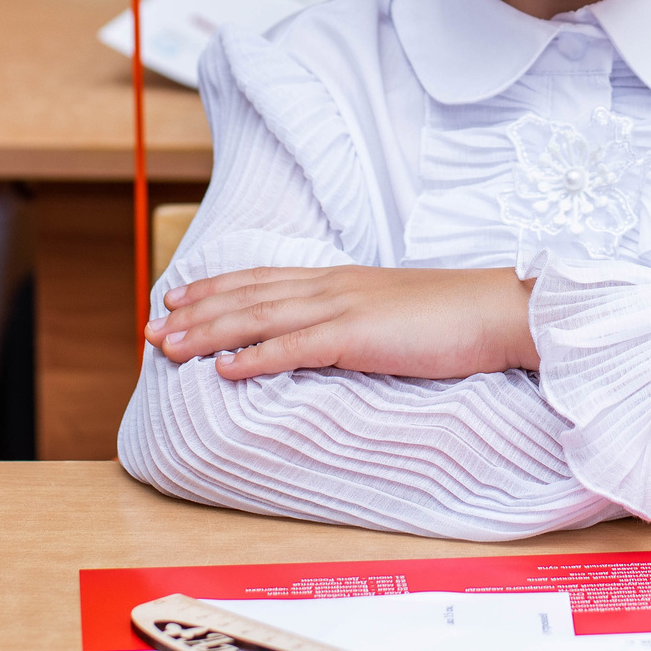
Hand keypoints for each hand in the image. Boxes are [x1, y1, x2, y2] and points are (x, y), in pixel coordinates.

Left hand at [147, 265, 536, 380]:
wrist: (500, 311)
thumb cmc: (456, 320)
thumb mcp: (395, 315)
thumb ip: (358, 323)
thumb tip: (327, 341)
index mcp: (342, 281)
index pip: (265, 280)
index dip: (216, 289)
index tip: (176, 299)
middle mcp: (334, 286)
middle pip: (250, 296)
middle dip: (195, 312)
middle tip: (150, 327)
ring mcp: (344, 308)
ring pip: (260, 318)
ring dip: (208, 334)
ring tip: (167, 347)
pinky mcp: (359, 336)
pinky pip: (296, 347)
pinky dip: (255, 356)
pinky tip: (223, 370)